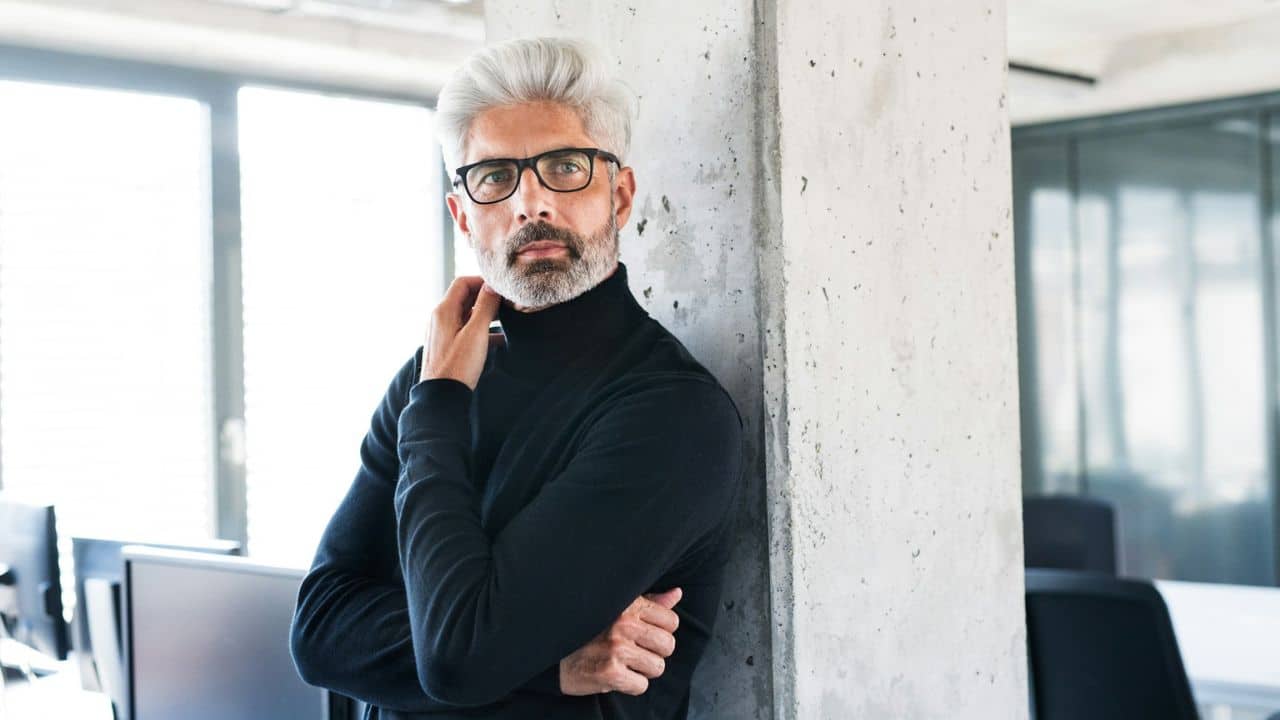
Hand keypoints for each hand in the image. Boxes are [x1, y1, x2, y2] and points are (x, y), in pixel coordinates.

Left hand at [420, 276, 504, 389]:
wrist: (441, 397)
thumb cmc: (458, 367)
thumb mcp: (476, 334)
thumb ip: (485, 307)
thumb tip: (492, 287)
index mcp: (443, 311)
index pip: (463, 282)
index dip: (482, 281)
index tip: (501, 288)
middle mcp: (440, 318)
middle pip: (464, 297)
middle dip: (486, 297)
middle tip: (506, 301)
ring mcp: (442, 332)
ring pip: (466, 314)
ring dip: (485, 313)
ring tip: (506, 318)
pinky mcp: (447, 345)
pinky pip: (465, 330)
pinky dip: (480, 329)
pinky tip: (497, 338)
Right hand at [559, 587, 682, 695]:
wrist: (556, 657)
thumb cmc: (592, 631)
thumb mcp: (620, 608)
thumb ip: (651, 603)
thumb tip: (677, 594)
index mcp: (628, 606)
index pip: (671, 621)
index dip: (661, 632)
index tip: (645, 636)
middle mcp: (623, 624)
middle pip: (668, 645)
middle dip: (655, 653)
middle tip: (636, 652)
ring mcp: (617, 649)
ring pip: (657, 667)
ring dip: (643, 670)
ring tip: (625, 664)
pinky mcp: (610, 672)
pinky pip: (641, 685)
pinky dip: (631, 685)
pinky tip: (617, 676)